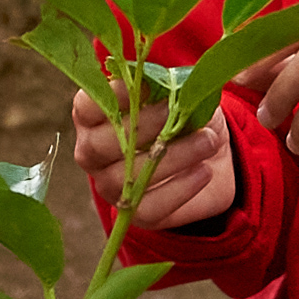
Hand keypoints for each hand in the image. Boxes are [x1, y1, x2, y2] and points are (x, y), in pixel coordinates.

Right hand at [73, 89, 238, 231]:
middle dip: (142, 127)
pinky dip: (180, 189)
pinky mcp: (136, 212)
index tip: (148, 86)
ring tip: (208, 141)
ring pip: (124, 179)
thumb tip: (170, 86)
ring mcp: (111, 185)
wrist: (212, 152)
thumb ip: (169, 86)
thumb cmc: (185, 113)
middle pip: (96, 146)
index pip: (85, 107)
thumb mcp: (181, 92)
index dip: (111, 96)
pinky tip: (204, 171)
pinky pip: (148, 208)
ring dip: (171, 158)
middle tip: (178, 115)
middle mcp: (93, 152)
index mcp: (95, 116)